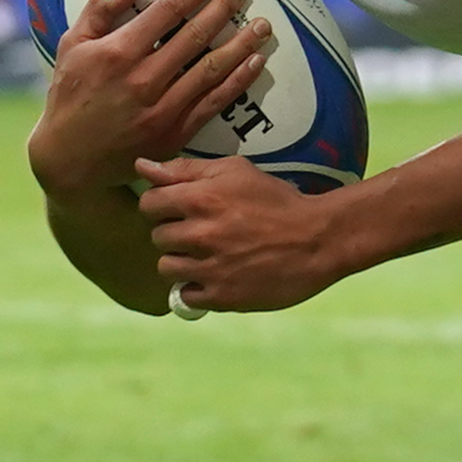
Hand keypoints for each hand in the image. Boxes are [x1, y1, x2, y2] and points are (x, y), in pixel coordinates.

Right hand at [27, 0, 269, 199]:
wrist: (70, 157)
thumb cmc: (71, 95)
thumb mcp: (72, 44)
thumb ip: (101, 9)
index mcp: (118, 52)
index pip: (166, 11)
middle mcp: (144, 78)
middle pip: (195, 36)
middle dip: (223, 9)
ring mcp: (163, 108)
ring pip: (212, 68)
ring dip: (241, 43)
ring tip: (262, 24)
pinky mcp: (175, 132)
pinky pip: (214, 102)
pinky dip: (239, 81)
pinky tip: (256, 62)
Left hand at [137, 154, 348, 315]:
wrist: (319, 239)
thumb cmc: (278, 201)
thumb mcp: (236, 171)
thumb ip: (185, 169)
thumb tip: (141, 165)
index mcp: (200, 198)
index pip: (148, 204)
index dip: (162, 205)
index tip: (180, 209)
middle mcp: (200, 234)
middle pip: (157, 236)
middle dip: (175, 233)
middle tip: (202, 232)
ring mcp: (210, 268)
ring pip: (167, 267)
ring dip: (183, 262)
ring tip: (208, 256)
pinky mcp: (222, 296)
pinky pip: (185, 296)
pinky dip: (197, 288)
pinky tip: (217, 276)